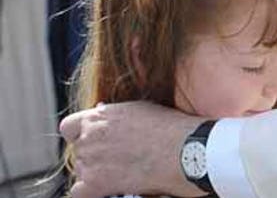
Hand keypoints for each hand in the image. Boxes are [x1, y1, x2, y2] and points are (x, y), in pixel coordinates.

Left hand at [59, 102, 205, 197]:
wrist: (186, 150)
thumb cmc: (172, 128)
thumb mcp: (141, 109)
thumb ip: (116, 115)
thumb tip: (104, 115)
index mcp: (99, 116)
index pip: (69, 127)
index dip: (80, 134)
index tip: (94, 140)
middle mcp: (90, 136)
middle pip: (78, 151)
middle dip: (94, 155)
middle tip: (118, 159)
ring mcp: (90, 160)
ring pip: (81, 171)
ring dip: (96, 173)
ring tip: (123, 172)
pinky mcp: (96, 183)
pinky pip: (78, 192)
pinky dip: (90, 192)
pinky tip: (108, 188)